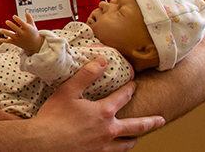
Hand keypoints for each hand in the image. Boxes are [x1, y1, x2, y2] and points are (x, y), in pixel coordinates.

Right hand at [0, 58, 165, 150]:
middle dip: (151, 122)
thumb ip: (87, 74)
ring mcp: (103, 146)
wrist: (43, 143)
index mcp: (104, 112)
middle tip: (161, 119)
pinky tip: (116, 148)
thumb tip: (102, 61)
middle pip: (137, 127)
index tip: (134, 85)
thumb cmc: (54, 117)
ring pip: (127, 144)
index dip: (130, 89)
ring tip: (137, 137)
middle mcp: (109, 131)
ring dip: (134, 138)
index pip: (123, 97)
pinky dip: (119, 150)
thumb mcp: (69, 90)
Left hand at [1, 13, 43, 55]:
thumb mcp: (32, 25)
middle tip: (6, 21)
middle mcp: (22, 33)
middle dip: (11, 25)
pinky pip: (9, 41)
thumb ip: (29, 18)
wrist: (35, 45)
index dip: (17, 19)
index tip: (14, 16)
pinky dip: (5, 41)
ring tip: (2, 30)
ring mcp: (18, 38)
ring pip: (11, 35)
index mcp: (27, 28)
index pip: (21, 23)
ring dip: (6, 33)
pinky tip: (1, 39)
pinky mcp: (15, 42)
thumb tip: (26, 12)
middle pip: (16, 29)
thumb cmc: (33, 33)